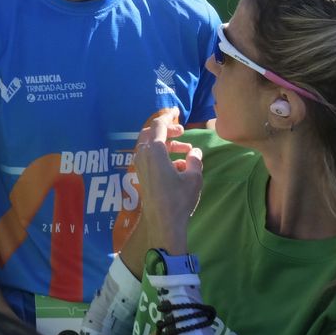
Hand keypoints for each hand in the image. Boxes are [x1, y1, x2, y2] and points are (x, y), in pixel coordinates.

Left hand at [132, 109, 201, 254]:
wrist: (163, 223)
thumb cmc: (179, 199)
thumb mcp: (194, 178)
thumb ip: (195, 160)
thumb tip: (195, 153)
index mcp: (154, 151)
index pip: (158, 125)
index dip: (168, 116)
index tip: (176, 111)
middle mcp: (143, 155)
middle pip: (151, 134)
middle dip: (167, 130)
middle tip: (183, 132)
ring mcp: (140, 166)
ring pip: (151, 147)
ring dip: (168, 145)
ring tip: (187, 152)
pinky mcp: (141, 176)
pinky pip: (150, 158)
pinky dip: (163, 156)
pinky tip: (181, 167)